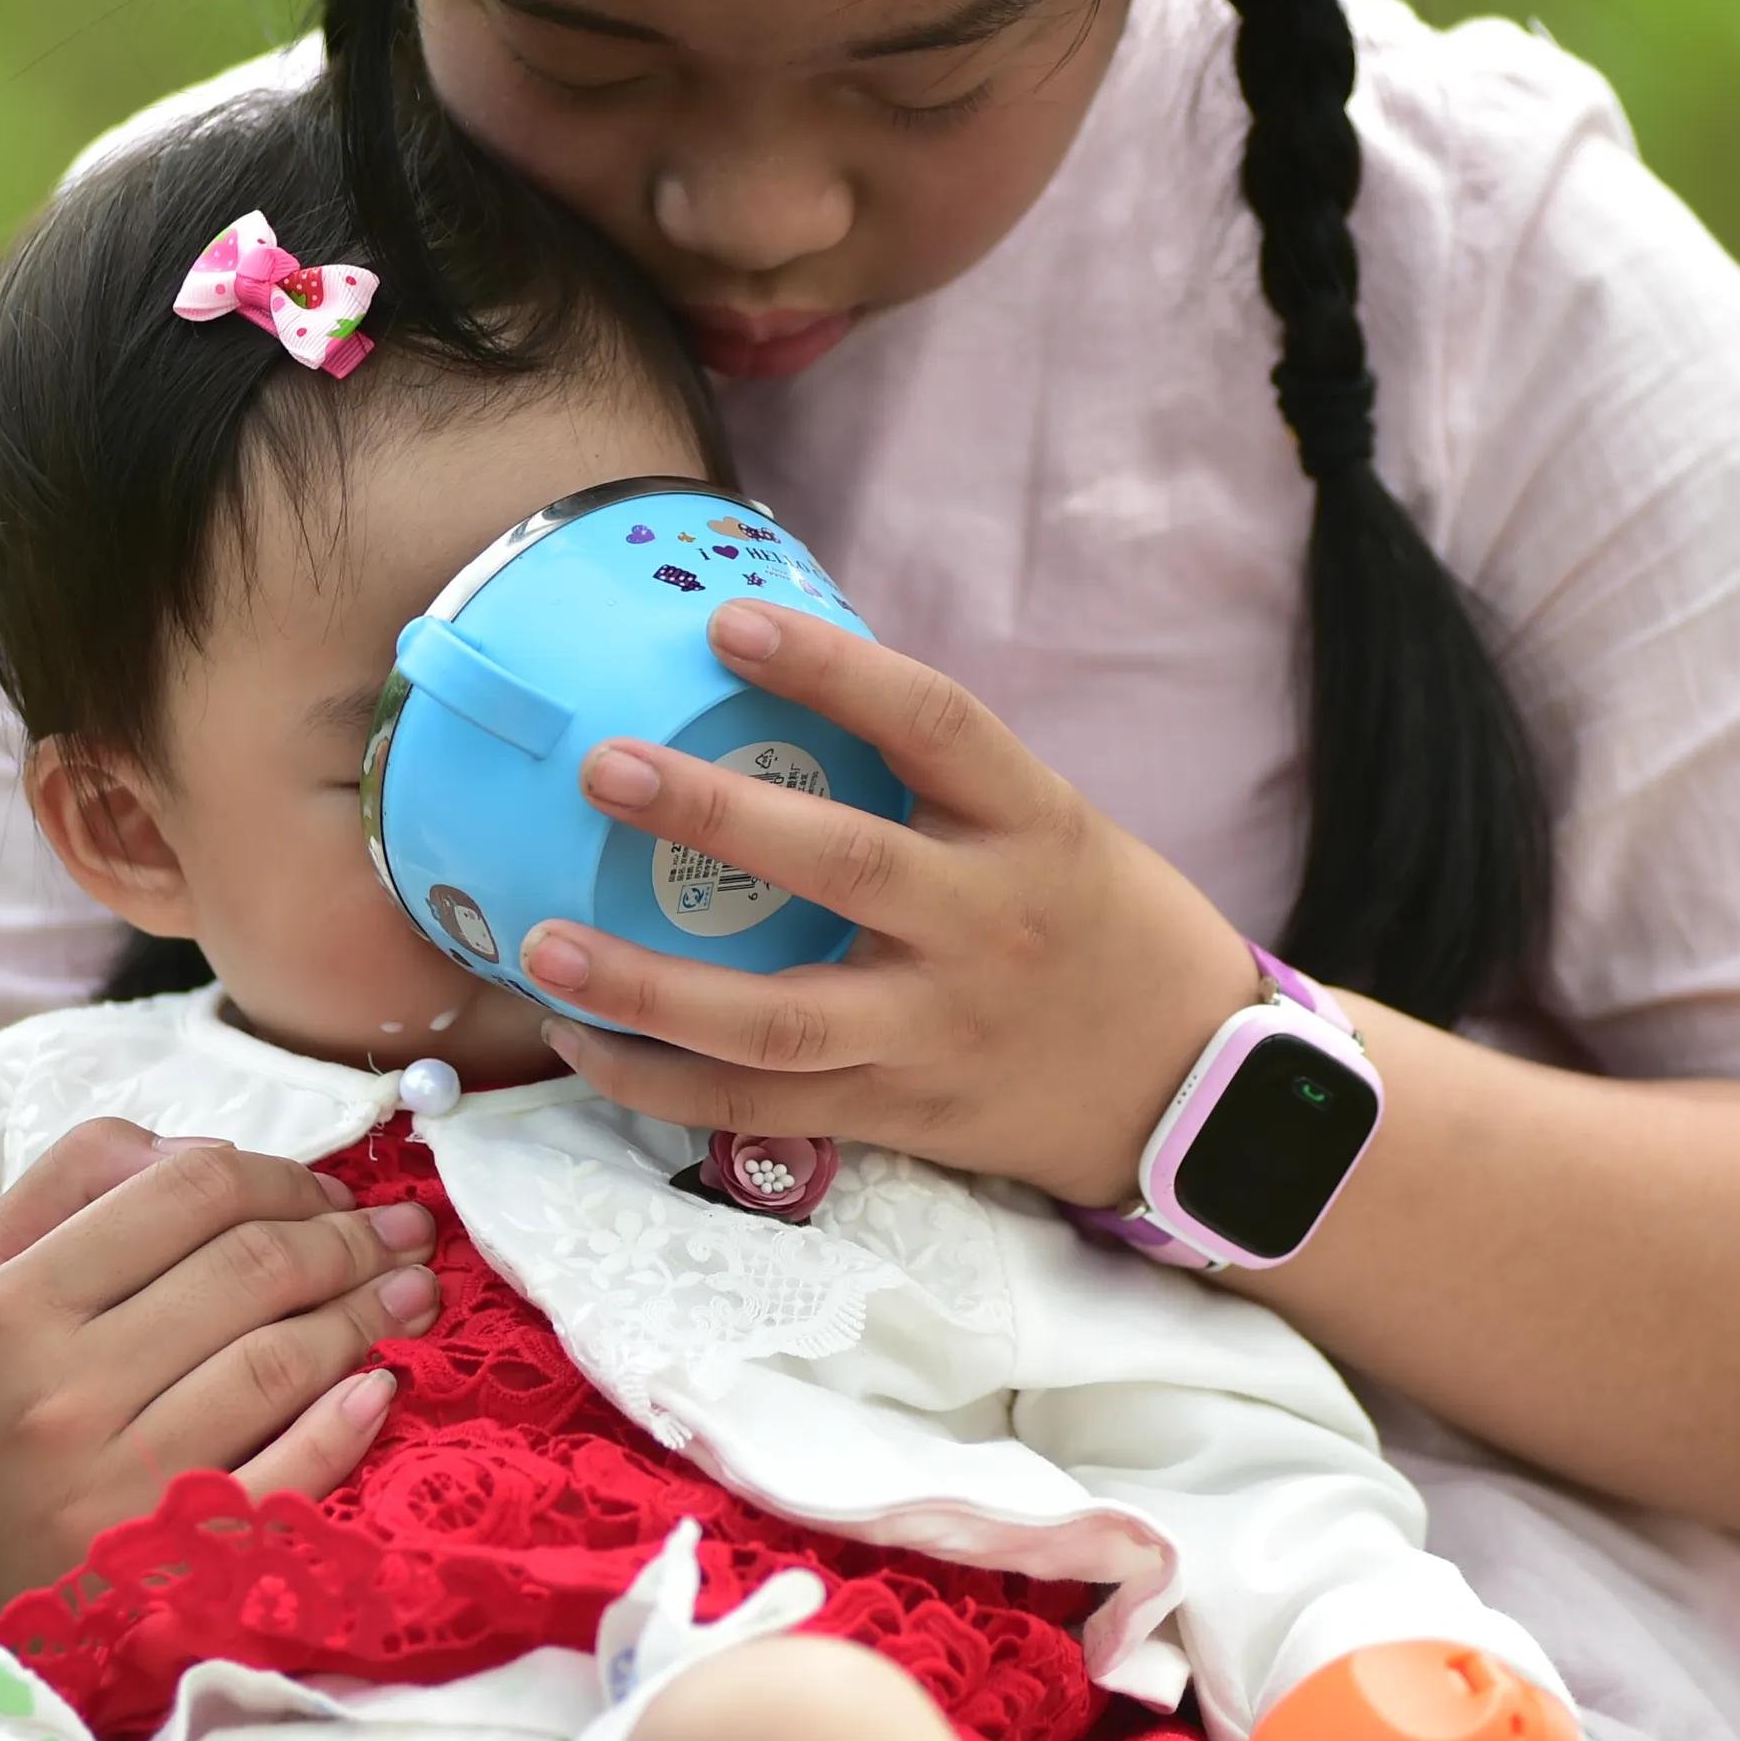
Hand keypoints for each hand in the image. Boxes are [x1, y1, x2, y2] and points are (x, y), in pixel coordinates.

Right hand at [0, 1118, 437, 1618]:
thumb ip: (68, 1189)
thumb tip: (202, 1150)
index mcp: (11, 1307)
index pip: (187, 1194)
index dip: (281, 1175)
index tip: (327, 1187)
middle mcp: (61, 1391)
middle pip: (251, 1269)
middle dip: (348, 1235)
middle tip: (400, 1231)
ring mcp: (114, 1485)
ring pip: (281, 1362)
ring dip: (368, 1314)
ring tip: (411, 1292)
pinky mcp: (162, 1566)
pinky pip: (284, 1479)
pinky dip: (346, 1425)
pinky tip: (378, 1387)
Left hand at [516, 600, 1265, 1206]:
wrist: (1195, 1092)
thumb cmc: (1100, 928)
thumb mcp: (1051, 826)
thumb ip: (940, 779)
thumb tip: (783, 680)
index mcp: (1035, 827)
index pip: (937, 724)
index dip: (834, 670)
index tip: (729, 625)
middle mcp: (988, 926)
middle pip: (845, 865)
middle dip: (715, 817)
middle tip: (604, 765)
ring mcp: (938, 1031)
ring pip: (779, 1022)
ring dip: (650, 985)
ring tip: (544, 946)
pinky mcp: (900, 1114)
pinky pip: (759, 1107)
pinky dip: (660, 1083)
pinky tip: (580, 1043)